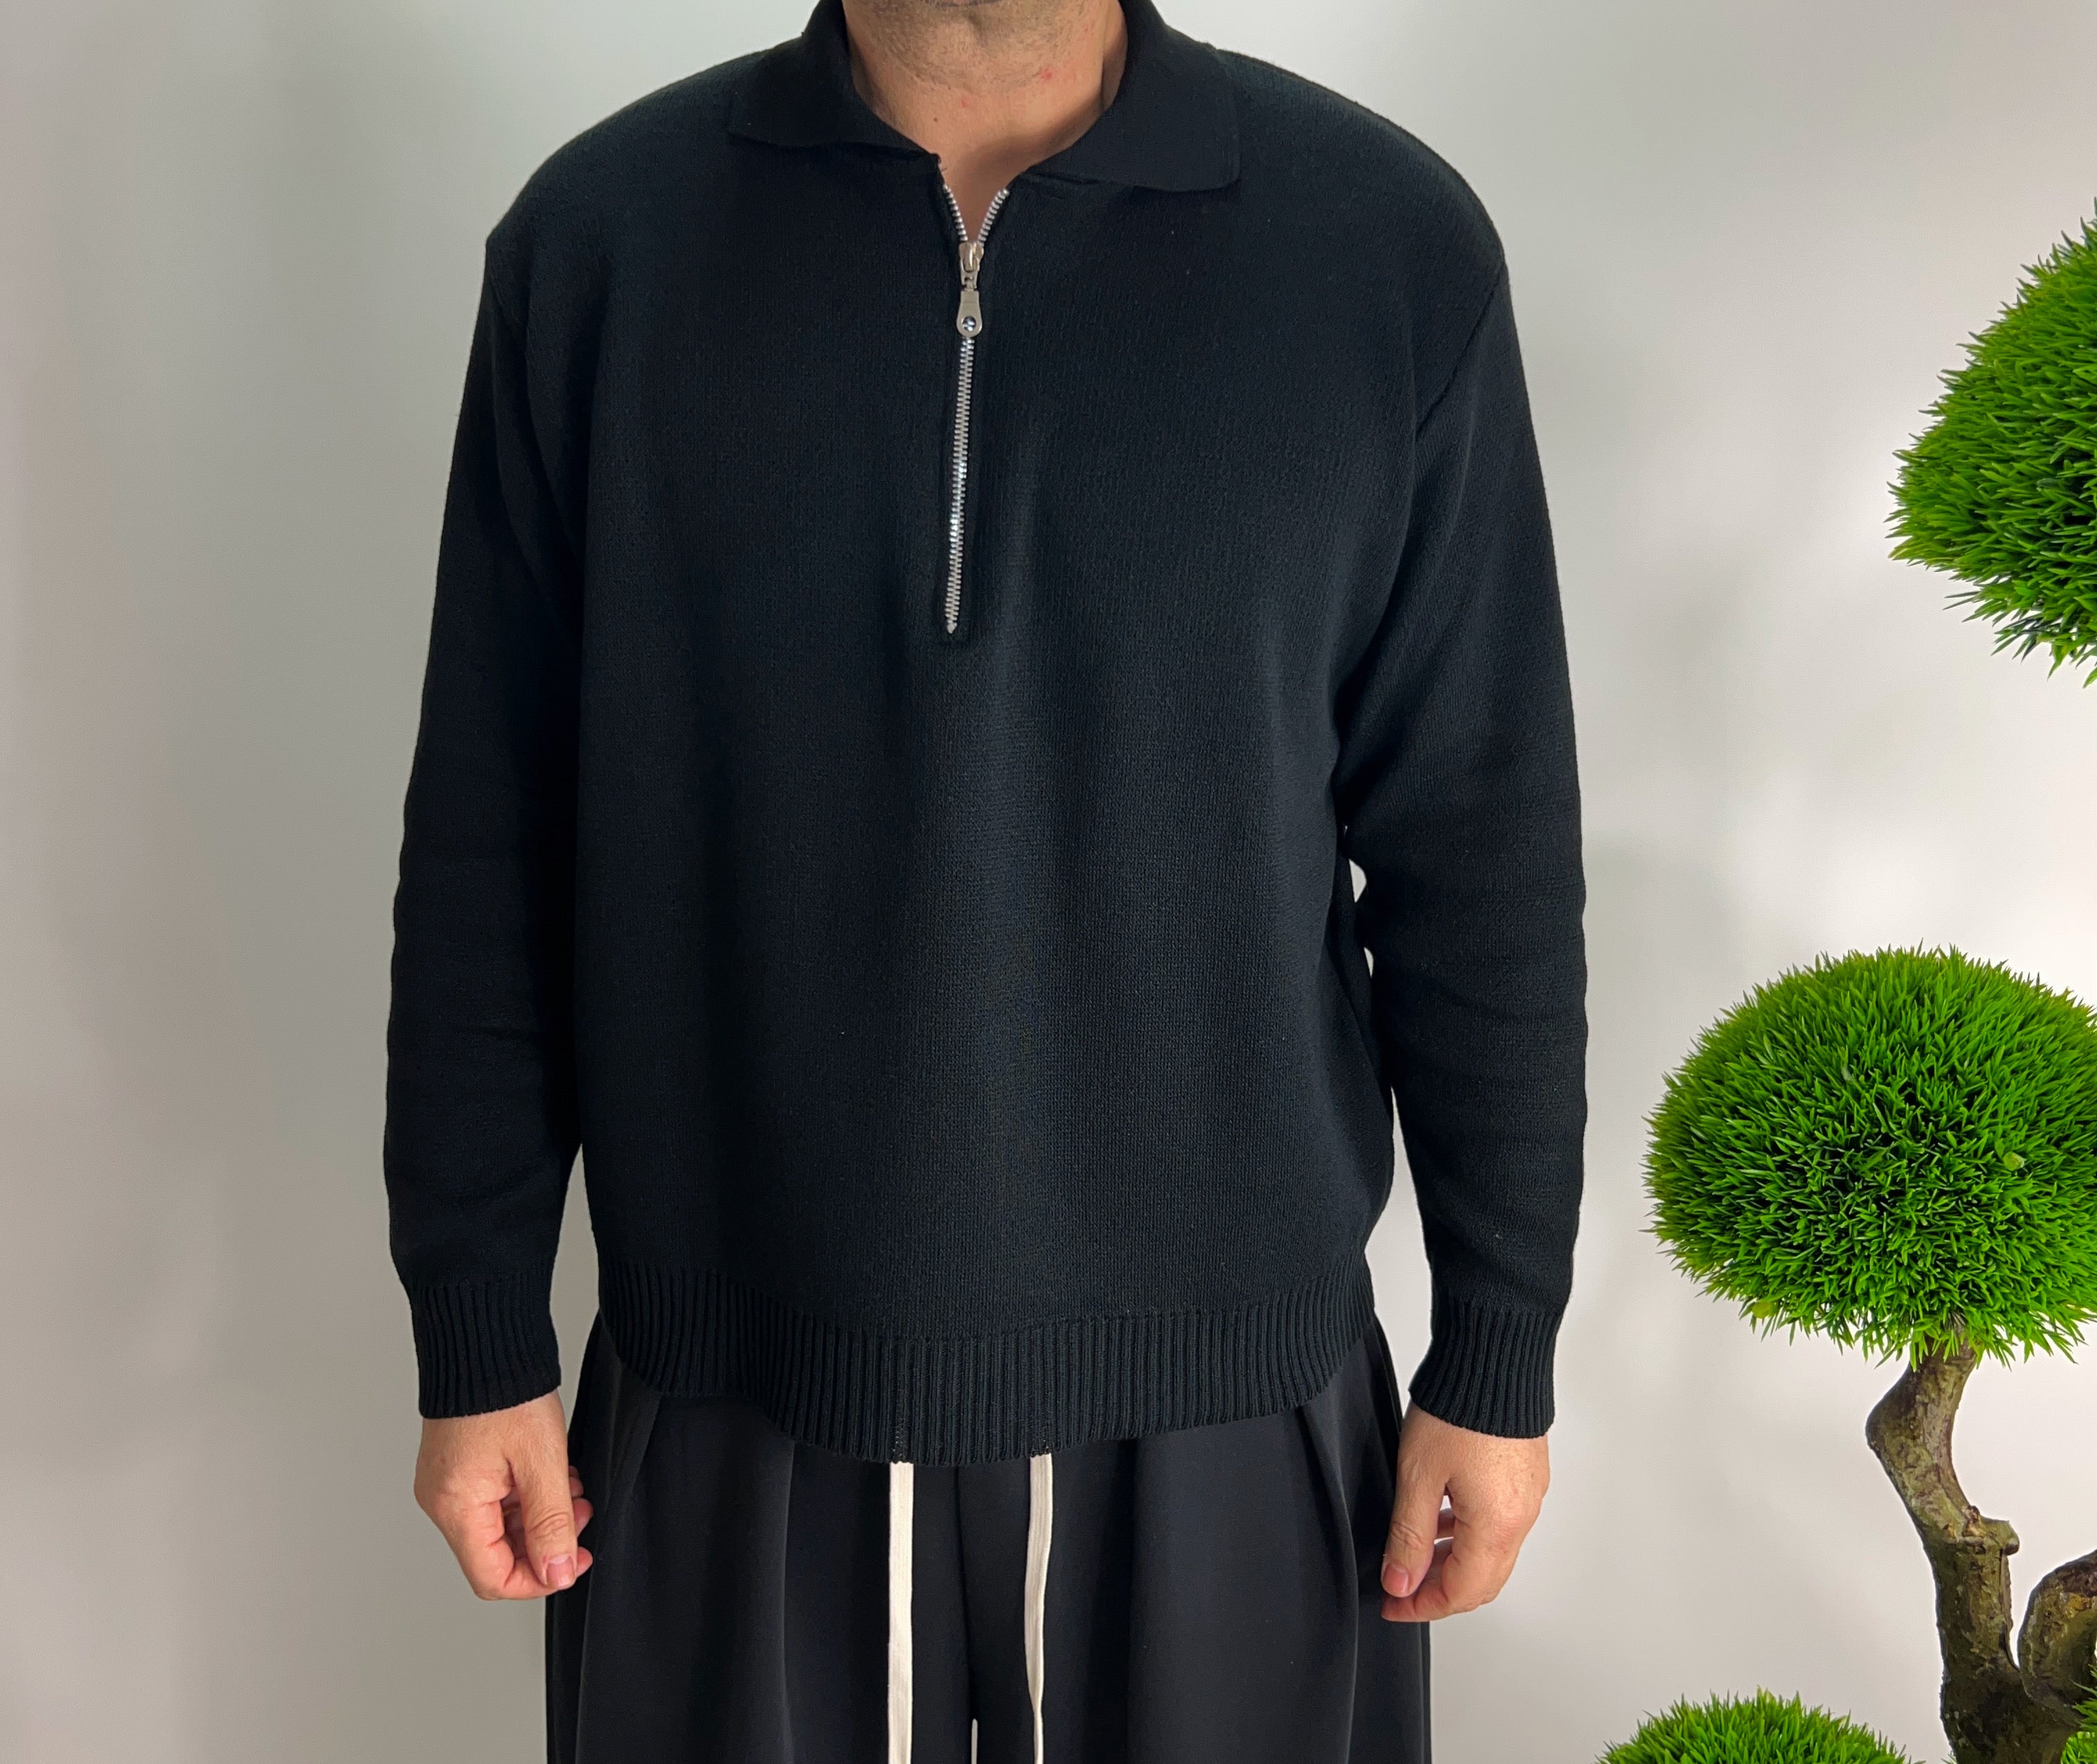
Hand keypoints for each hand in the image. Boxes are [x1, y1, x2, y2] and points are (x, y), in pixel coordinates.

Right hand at [413, 1391, 594, 1599]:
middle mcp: (443, 1500)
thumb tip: (558, 1572)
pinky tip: (552, 1474)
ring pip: (499, 1526)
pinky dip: (526, 1495)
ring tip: (570, 1486)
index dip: (538, 1579)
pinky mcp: (459, 1467)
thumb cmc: (505, 1390)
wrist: (485, 1341)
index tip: (575, 1561)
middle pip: (496, 1553)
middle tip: (580, 1513)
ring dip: (540, 1514)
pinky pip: (494, 1500)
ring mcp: (449, 1483)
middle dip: (545, 1539)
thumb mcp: (543, 1461)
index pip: (492, 1577)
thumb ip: (552, 1522)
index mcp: (455, 1506)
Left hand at [1379, 1400, 1547, 1621]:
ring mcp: (1529, 1495)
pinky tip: (1442, 1516)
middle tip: (1401, 1586)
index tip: (1392, 1605)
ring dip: (1455, 1561)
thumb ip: (1409, 1536)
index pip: (1461, 1592)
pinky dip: (1471, 1532)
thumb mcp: (1418, 1476)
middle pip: (1482, 1579)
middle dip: (1439, 1590)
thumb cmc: (1458, 1407)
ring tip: (1414, 1552)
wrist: (1492, 1353)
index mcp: (1498, 1526)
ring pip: (1493, 1552)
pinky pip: (1501, 1522)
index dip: (1421, 1606)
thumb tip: (1400, 1583)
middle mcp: (1522, 1516)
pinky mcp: (1527, 1474)